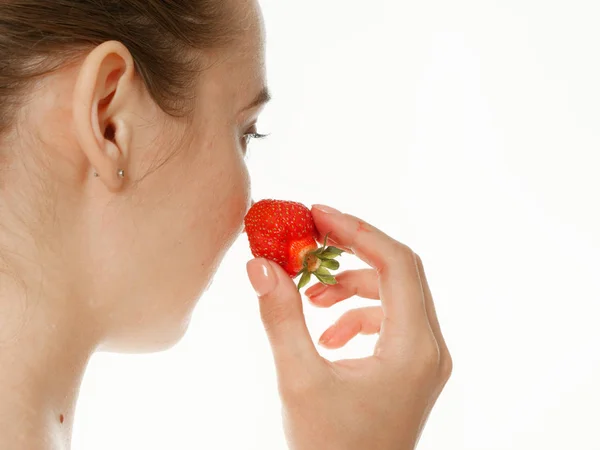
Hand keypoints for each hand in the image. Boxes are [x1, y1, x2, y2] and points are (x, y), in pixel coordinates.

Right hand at [246, 204, 451, 449]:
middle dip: (353, 251)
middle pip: (400, 272)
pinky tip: (328, 333)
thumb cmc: (330, 449)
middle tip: (311, 241)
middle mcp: (431, 350)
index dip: (356, 231)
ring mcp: (425, 361)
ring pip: (395, 295)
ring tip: (313, 296)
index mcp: (414, 349)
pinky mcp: (412, 370)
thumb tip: (259, 265)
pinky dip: (359, 314)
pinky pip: (391, 321)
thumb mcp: (300, 380)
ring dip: (353, 285)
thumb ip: (280, 317)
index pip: (396, 264)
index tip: (317, 215)